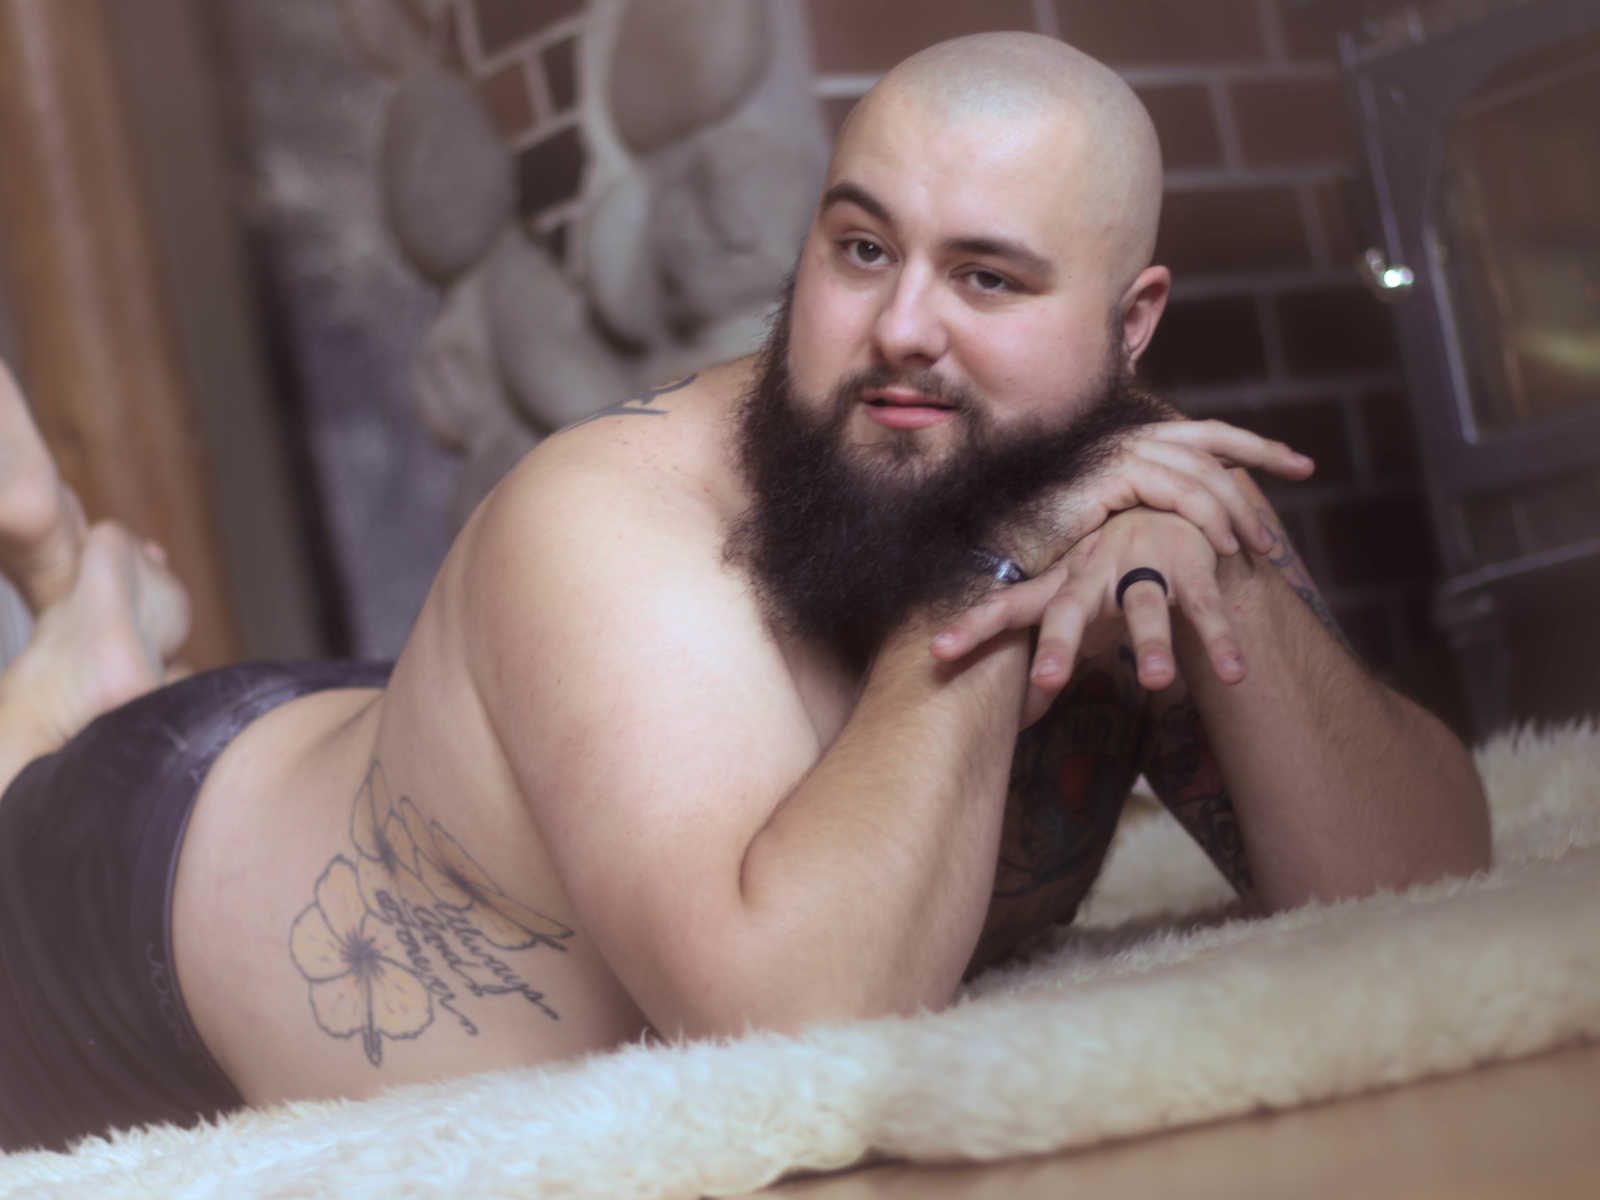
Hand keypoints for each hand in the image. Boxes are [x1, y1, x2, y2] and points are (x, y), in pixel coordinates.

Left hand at [936, 509, 1241, 724]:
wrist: (1173, 500)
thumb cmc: (1110, 568)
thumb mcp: (1074, 602)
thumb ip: (1044, 652)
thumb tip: (1014, 715)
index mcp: (1060, 582)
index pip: (1008, 606)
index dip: (974, 627)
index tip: (938, 653)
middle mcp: (1094, 571)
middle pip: (1069, 611)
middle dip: (1057, 645)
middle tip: (1045, 681)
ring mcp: (1142, 564)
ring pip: (1144, 607)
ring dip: (1150, 644)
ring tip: (1155, 683)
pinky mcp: (1191, 566)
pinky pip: (1206, 608)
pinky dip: (1219, 641)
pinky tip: (1235, 675)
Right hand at [1009, 418, 1312, 574]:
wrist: (1008, 549)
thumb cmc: (1059, 544)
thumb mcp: (1120, 521)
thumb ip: (1156, 508)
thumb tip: (1201, 519)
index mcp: (1134, 444)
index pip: (1205, 433)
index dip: (1254, 444)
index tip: (1299, 462)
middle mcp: (1128, 439)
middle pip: (1211, 438)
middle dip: (1263, 454)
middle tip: (1304, 471)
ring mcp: (1119, 454)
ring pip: (1199, 471)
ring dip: (1236, 509)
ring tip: (1258, 545)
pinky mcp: (1111, 477)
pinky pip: (1176, 492)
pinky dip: (1206, 517)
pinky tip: (1222, 547)